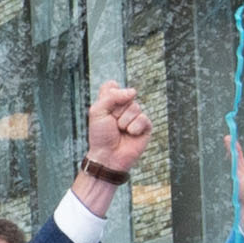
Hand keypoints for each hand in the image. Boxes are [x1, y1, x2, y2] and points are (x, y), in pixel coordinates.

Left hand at [75, 81, 149, 206]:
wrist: (108, 156)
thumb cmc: (100, 136)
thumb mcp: (98, 112)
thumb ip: (112, 96)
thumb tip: (133, 91)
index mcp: (110, 101)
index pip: (112, 86)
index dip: (109, 96)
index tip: (104, 109)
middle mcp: (124, 106)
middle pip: (126, 96)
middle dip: (116, 111)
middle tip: (112, 124)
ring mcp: (135, 115)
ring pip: (135, 107)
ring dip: (124, 121)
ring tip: (120, 131)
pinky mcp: (145, 126)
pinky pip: (143, 118)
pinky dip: (134, 128)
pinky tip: (130, 135)